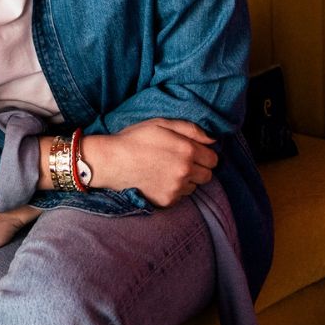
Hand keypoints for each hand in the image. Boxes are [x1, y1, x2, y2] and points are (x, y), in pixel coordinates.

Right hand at [86, 119, 217, 207]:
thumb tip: (213, 140)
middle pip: (208, 175)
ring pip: (194, 187)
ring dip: (187, 180)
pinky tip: (159, 180)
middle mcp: (185, 171)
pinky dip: (174, 190)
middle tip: (180, 162)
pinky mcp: (167, 201)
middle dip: (198, 168)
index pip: (213, 159)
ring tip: (167, 170)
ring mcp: (176, 188)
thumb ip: (191, 129)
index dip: (204, 155)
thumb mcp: (161, 124)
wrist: (111, 161)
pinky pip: (180, 196)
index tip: (192, 152)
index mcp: (187, 150)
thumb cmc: (135, 139)